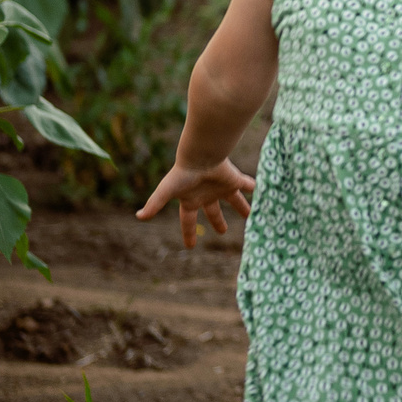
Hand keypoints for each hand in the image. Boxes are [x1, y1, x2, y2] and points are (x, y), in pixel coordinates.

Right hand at [136, 159, 255, 248]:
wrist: (200, 154)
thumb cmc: (182, 173)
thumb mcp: (166, 192)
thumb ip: (154, 204)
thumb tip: (139, 217)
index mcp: (190, 199)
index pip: (188, 221)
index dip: (188, 234)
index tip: (190, 246)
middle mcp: (206, 194)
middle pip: (213, 211)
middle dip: (218, 221)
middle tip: (223, 231)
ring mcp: (221, 186)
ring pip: (233, 199)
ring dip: (241, 206)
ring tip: (250, 215)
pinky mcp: (234, 178)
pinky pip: (247, 183)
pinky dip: (254, 186)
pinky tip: (262, 189)